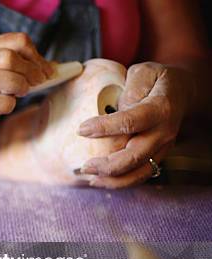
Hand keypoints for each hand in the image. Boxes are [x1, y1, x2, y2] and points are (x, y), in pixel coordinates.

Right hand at [0, 33, 52, 144]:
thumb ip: (17, 63)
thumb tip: (51, 67)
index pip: (17, 41)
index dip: (36, 55)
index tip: (45, 69)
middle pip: (9, 57)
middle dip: (30, 70)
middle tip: (38, 82)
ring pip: (1, 77)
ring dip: (19, 85)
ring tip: (21, 92)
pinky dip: (9, 104)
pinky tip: (7, 105)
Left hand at [78, 62, 188, 187]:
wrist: (182, 92)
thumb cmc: (156, 80)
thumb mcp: (144, 72)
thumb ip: (131, 87)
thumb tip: (117, 108)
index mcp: (160, 108)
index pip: (132, 121)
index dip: (105, 127)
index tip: (81, 130)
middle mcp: (164, 132)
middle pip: (136, 155)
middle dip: (108, 165)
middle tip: (84, 166)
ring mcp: (163, 148)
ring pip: (140, 172)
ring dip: (113, 180)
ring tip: (89, 178)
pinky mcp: (157, 156)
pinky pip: (140, 175)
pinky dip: (120, 182)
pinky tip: (99, 180)